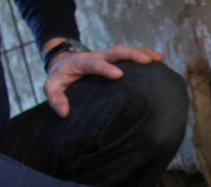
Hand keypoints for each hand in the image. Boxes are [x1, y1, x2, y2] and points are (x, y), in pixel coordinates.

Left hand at [42, 44, 163, 117]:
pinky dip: (144, 54)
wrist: (65, 62)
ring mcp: (108, 56)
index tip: (118, 75)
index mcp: (83, 63)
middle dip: (132, 55)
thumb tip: (64, 112)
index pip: (95, 63)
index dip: (106, 68)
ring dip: (142, 52)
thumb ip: (55, 98)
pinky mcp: (115, 59)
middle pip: (116, 51)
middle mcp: (98, 56)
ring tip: (158, 58)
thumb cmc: (61, 77)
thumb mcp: (51, 86)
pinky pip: (130, 55)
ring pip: (126, 50)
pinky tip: (158, 59)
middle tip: (147, 61)